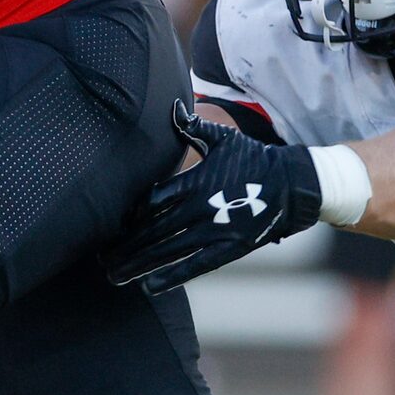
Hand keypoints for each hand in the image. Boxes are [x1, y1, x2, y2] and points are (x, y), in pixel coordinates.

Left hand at [102, 103, 322, 296]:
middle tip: (101, 261)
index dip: (130, 215)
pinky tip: (150, 287)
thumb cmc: (255, 159)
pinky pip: (196, 265)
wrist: (293, 184)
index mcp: (196, 181)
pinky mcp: (231, 248)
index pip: (153, 200)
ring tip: (115, 277)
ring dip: (140, 265)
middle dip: (126, 246)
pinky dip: (173, 276)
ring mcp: (216, 230)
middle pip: (154, 230)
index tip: (109, 226)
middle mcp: (202, 207)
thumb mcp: (224, 140)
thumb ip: (193, 127)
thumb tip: (173, 107)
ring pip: (169, 250)